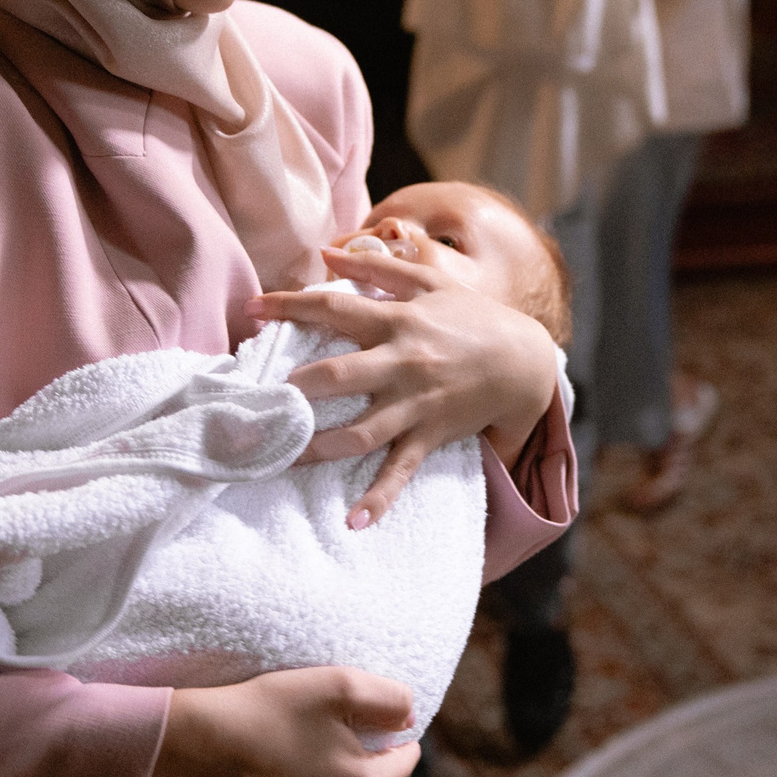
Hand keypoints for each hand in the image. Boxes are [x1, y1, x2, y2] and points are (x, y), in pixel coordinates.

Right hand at [148, 667, 417, 776]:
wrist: (203, 744)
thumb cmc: (271, 710)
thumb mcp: (339, 685)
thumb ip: (389, 698)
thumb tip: (410, 717)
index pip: (404, 766)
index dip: (400, 744)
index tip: (390, 732)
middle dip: (374, 775)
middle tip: (356, 749)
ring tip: (320, 769)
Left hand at [249, 246, 559, 528]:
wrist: (525, 362)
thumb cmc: (473, 318)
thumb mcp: (430, 282)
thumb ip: (376, 268)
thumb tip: (327, 254)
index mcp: (397, 321)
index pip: (332, 310)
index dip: (288, 306)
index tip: (251, 309)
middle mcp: (401, 364)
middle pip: (337, 376)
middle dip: (295, 388)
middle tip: (256, 399)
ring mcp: (415, 405)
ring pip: (360, 432)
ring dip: (318, 447)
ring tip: (280, 457)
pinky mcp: (430, 436)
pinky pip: (401, 471)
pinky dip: (379, 499)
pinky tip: (353, 522)